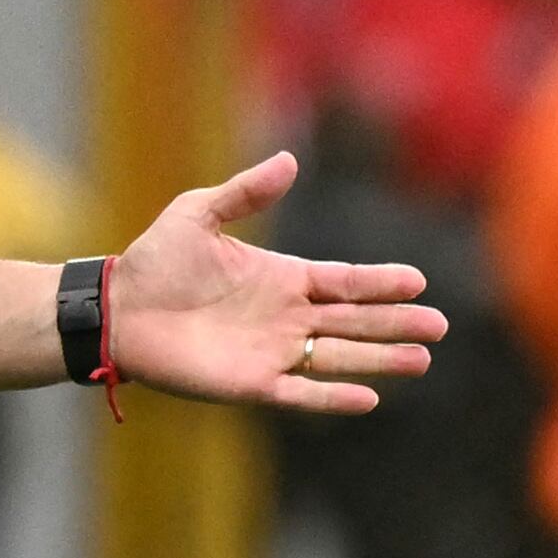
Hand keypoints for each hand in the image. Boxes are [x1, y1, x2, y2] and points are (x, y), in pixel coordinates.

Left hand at [110, 150, 446, 414]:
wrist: (118, 309)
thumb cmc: (156, 260)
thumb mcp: (199, 213)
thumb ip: (246, 193)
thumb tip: (289, 160)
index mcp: (282, 277)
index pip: (344, 281)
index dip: (380, 282)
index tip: (418, 281)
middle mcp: (286, 317)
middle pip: (354, 321)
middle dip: (396, 322)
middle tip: (439, 326)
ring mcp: (272, 351)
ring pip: (338, 357)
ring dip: (379, 360)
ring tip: (421, 360)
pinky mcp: (251, 383)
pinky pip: (301, 392)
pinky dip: (333, 396)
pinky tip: (369, 398)